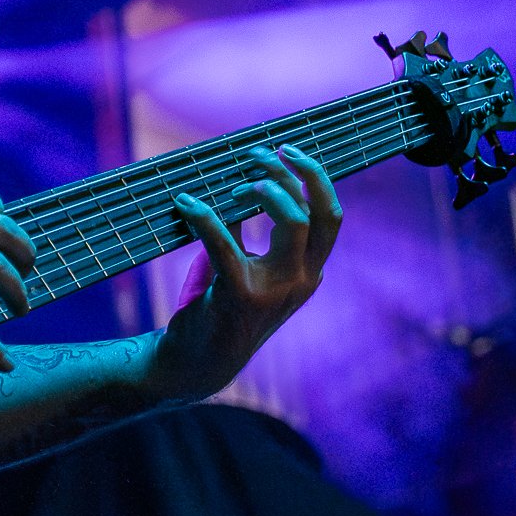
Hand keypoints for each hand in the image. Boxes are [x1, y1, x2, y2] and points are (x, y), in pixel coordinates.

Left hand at [150, 144, 341, 401]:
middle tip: (257, 154)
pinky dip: (204, 216)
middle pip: (318, 212)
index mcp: (308, 272)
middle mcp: (302, 280)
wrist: (196, 364)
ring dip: (264, 189)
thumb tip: (237, 181)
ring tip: (233, 182)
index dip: (315, 177)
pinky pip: (225, 242)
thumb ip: (248, 230)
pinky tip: (185, 203)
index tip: (288, 151)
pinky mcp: (240, 295)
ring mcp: (275, 290)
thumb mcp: (245, 267)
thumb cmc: (218, 309)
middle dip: (291, 173)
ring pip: (292, 221)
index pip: (331, 216)